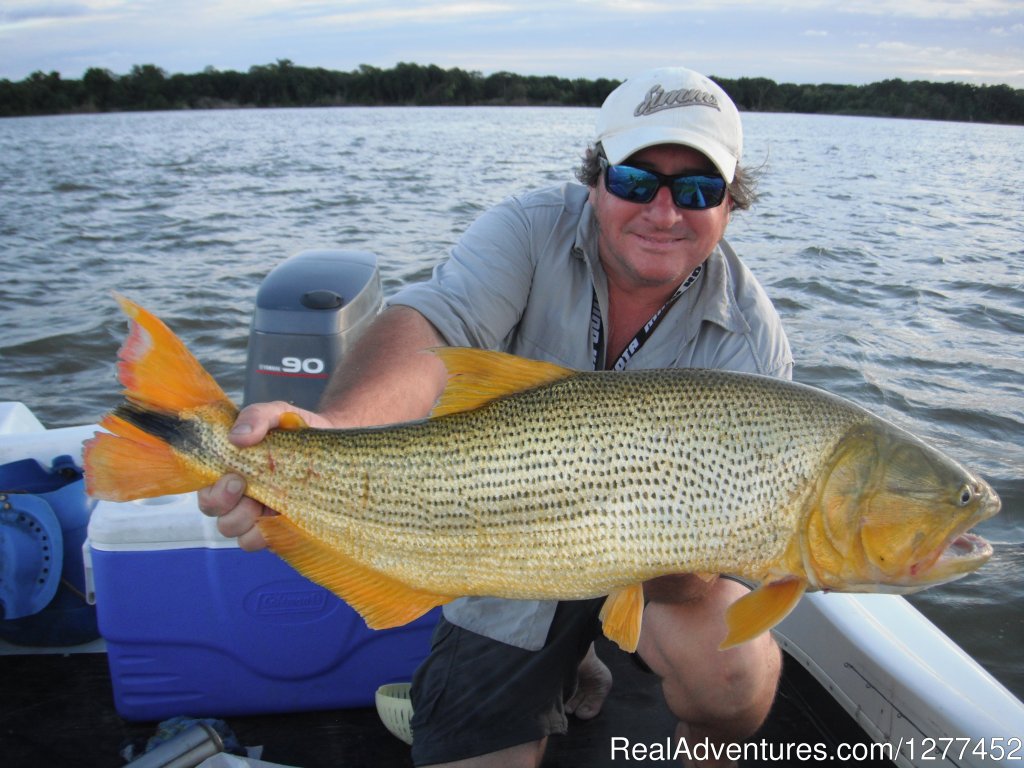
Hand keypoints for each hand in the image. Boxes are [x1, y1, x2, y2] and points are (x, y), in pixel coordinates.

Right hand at [197, 401, 333, 550]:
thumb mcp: (277, 413)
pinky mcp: (284, 529)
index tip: (235, 477)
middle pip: (219, 518)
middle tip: (246, 486)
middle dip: (226, 505)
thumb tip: (237, 437)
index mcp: (232, 475)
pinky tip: (288, 518)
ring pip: (240, 536)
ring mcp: (264, 516)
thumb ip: (257, 416)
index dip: (213, 493)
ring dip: (248, 524)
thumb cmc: (298, 430)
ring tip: (269, 505)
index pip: (207, 494)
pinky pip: (270, 543)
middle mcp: (243, 500)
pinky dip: (274, 536)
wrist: (336, 446)